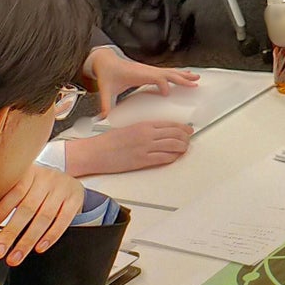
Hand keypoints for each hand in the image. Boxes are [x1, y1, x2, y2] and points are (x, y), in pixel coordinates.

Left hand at [0, 163, 83, 262]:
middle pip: (28, 209)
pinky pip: (63, 220)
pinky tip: (39, 248)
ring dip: (28, 241)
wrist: (68, 180)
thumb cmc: (38, 188)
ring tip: (14, 258)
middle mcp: (47, 178)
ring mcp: (63, 188)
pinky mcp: (75, 198)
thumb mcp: (24, 185)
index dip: (0, 212)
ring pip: (44, 217)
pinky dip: (51, 236)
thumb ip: (8, 198)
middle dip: (11, 233)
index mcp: (30, 173)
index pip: (14, 193)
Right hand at [64, 121, 192, 175]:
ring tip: (185, 148)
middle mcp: (148, 134)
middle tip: (189, 139)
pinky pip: (163, 158)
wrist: (96, 152)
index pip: (171, 124)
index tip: (188, 130)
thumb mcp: (130, 128)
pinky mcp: (142, 160)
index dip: (183, 128)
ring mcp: (145, 148)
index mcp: (144, 124)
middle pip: (175, 134)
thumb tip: (159, 132)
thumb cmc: (109, 141)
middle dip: (186, 137)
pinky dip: (172, 157)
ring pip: (173, 146)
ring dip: (182, 147)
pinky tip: (175, 157)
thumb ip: (145, 129)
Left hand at [85, 48, 199, 117]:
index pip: (156, 78)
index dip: (163, 85)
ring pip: (171, 71)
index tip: (167, 94)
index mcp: (139, 74)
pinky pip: (168, 71)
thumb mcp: (105, 90)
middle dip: (182, 78)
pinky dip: (178, 73)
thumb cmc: (108, 74)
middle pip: (169, 73)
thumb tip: (104, 118)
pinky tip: (184, 75)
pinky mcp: (150, 71)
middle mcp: (147, 71)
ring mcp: (150, 70)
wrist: (106, 61)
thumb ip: (106, 105)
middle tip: (194, 83)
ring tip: (196, 78)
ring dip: (184, 75)